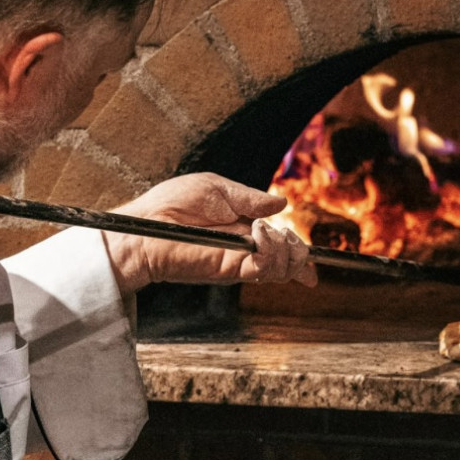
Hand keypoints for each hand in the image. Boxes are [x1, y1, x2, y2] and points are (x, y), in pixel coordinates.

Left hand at [103, 173, 317, 295]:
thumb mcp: (218, 189)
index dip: (299, 252)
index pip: (280, 245)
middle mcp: (244, 249)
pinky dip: (271, 253)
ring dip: (287, 249)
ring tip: (267, 232)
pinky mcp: (229, 270)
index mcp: (244, 228)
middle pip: (288, 260)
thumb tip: (281, 204)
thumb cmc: (171, 203)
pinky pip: (264, 269)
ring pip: (281, 267)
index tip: (314, 259)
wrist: (145, 226)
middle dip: (299, 251)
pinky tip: (260, 237)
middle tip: (285, 238)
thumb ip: (250, 198)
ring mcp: (238, 262)